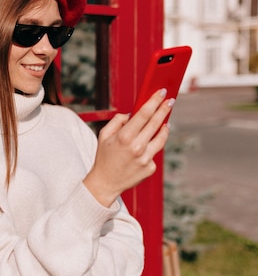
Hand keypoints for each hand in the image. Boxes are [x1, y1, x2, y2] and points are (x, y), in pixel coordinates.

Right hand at [83, 89, 172, 206]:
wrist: (106, 182)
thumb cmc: (104, 157)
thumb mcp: (104, 136)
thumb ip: (117, 121)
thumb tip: (132, 114)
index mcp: (124, 137)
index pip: (143, 114)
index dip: (154, 101)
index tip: (161, 92)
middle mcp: (137, 147)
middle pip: (155, 123)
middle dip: (164, 109)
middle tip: (170, 100)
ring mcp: (145, 159)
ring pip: (161, 138)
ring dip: (164, 127)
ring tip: (165, 120)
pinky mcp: (150, 168)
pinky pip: (154, 152)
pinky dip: (152, 146)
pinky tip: (147, 144)